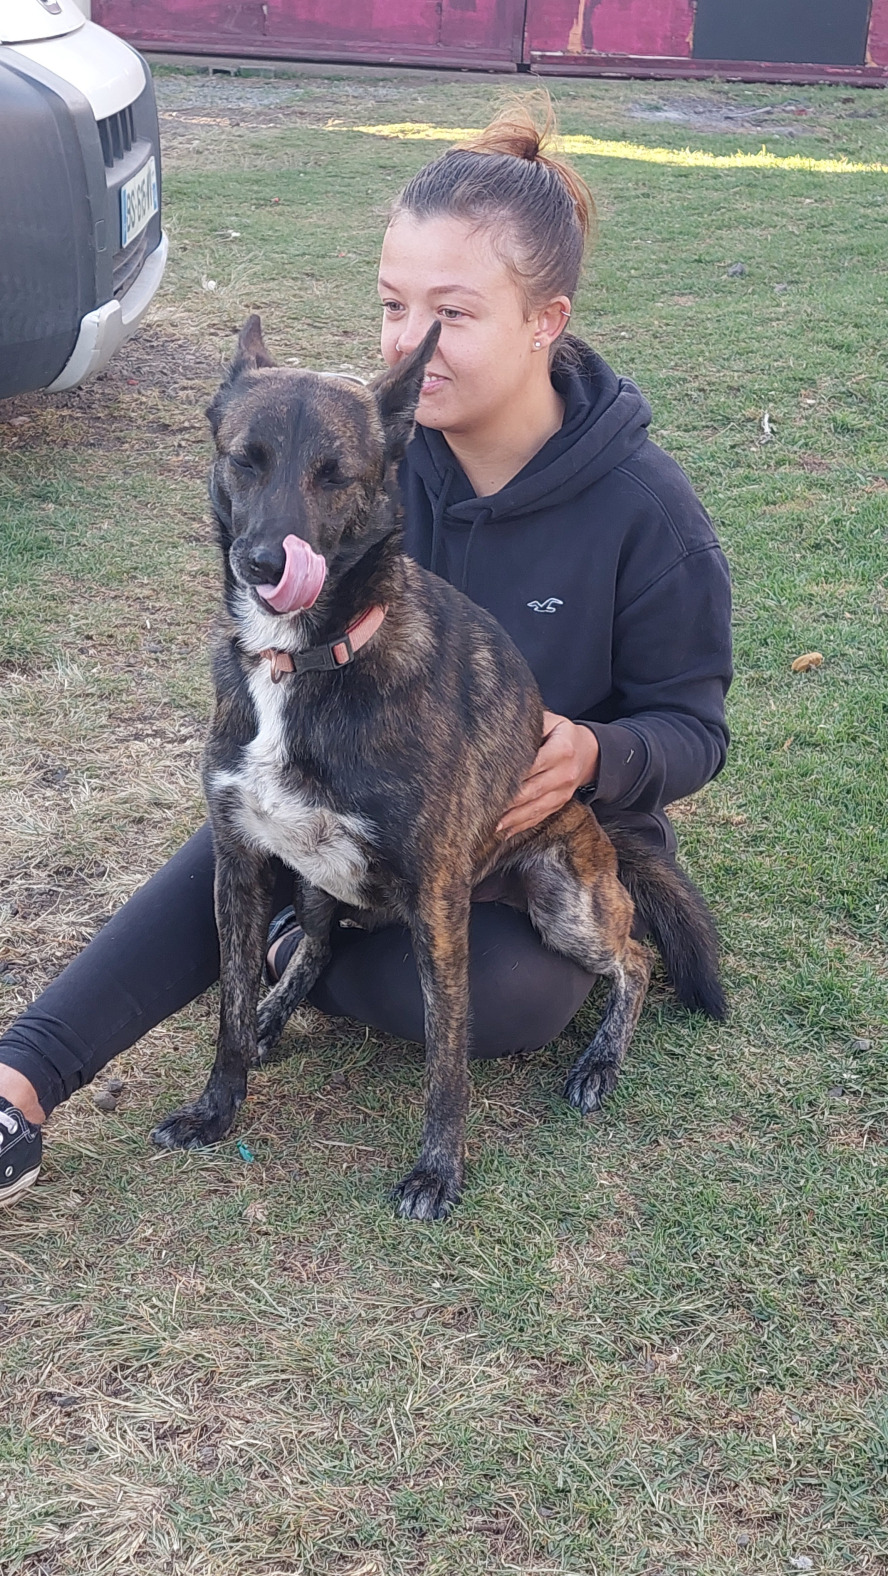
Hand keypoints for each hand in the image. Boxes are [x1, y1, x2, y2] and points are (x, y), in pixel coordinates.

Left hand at [496, 711, 599, 837]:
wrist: (590, 753)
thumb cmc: (562, 734)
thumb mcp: (552, 722)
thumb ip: (531, 724)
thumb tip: (501, 728)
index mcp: (562, 749)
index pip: (533, 764)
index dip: (512, 774)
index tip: (490, 781)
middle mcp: (564, 773)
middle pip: (532, 789)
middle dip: (508, 801)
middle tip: (484, 808)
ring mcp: (564, 791)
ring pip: (536, 807)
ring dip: (513, 819)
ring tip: (493, 826)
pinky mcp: (561, 803)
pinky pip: (541, 817)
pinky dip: (522, 826)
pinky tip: (506, 832)